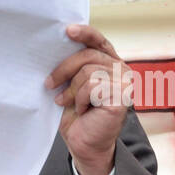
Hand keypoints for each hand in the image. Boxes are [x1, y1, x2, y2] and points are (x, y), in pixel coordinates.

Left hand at [46, 24, 131, 174]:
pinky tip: (83, 110)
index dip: (84, 33)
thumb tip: (55, 48)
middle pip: (88, 55)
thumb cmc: (78, 116)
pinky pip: (92, 86)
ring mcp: (125, 83)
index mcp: (109, 64)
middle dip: (64, 69)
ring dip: (72, 90)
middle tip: (49, 84)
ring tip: (68, 103)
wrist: (84, 144)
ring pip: (88, 72)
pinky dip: (81, 100)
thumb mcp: (72, 87)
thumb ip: (73, 68)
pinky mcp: (122, 96)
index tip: (67, 30)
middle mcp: (121, 70)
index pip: (99, 41)